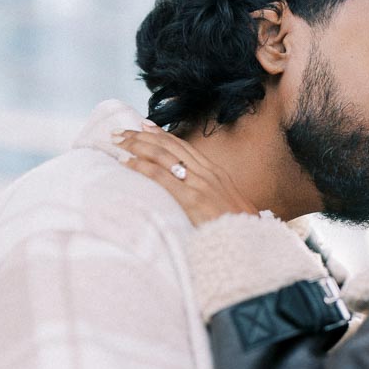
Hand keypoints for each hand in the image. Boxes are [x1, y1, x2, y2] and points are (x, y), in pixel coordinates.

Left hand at [111, 124, 257, 224]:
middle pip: (170, 146)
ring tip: (118, 141)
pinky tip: (127, 162)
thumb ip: (213, 197)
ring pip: (163, 155)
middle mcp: (207, 173)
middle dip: (142, 136)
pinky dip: (142, 167)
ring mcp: (200, 185)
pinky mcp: (192, 200)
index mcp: (216, 173)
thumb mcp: (229, 206)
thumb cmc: (240, 230)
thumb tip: (198, 198)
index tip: (144, 125)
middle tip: (121, 131)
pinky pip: (162, 177)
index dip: (162, 134)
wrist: (251, 243)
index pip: (184, 147)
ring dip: (137, 145)